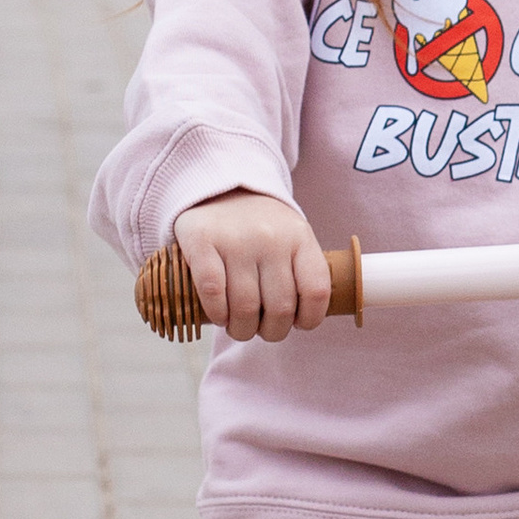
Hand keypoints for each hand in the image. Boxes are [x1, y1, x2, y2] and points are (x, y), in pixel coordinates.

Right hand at [174, 191, 329, 341]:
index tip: (298, 324)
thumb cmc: (261, 225)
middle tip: (262, 330)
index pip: (316, 290)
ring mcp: (236, 240)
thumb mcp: (292, 236)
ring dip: (242, 330)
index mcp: (299, 237)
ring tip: (239, 327)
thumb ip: (301, 270)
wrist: (220, 186)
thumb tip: (302, 319)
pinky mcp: (202, 242)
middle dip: (271, 332)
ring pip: (246, 308)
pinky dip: (218, 314)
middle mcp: (271, 238)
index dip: (310, 319)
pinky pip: (213, 293)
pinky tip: (219, 316)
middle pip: (279, 308)